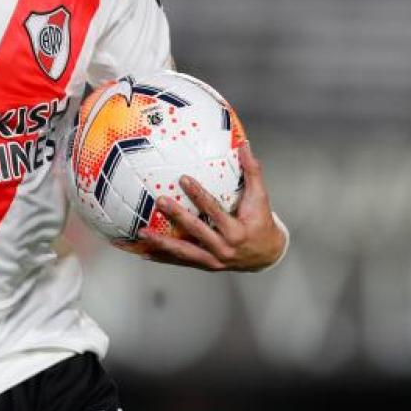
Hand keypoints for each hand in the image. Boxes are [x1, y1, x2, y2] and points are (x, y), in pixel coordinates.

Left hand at [121, 142, 286, 270]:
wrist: (268, 254)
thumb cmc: (261, 222)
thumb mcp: (260, 198)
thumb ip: (252, 172)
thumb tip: (244, 145)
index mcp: (237, 232)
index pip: (215, 211)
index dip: (199, 195)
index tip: (184, 179)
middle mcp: (224, 248)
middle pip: (197, 231)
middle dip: (177, 216)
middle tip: (160, 200)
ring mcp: (214, 259)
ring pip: (185, 252)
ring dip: (162, 243)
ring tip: (142, 232)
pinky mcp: (205, 265)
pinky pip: (182, 261)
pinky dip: (163, 258)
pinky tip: (144, 253)